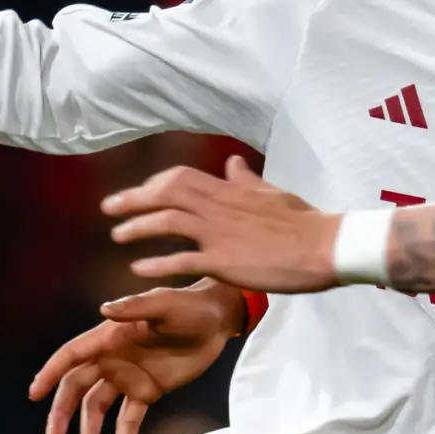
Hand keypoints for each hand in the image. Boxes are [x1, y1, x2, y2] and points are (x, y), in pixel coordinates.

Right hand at [30, 283, 246, 433]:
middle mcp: (111, 359)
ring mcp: (127, 378)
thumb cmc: (188, 306)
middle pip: (77, 389)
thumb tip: (105, 309)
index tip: (34, 395)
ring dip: (91, 432)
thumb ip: (136, 308)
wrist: (215, 321)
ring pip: (98, 409)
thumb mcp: (164, 304)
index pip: (71, 357)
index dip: (51, 373)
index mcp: (108, 337)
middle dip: (63, 413)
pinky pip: (129, 421)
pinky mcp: (147, 393)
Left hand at [101, 156, 343, 293]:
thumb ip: (247, 180)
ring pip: (166, 222)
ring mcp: (220, 233)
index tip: (140, 193)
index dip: (155, 184)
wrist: (325, 246)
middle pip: (165, 193)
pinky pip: (182, 261)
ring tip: (117, 237)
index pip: (181, 177)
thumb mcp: (273, 193)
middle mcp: (219, 206)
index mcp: (230, 190)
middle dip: (133, 198)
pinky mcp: (224, 261)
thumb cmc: (305, 222)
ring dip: (137, 227)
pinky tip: (139, 270)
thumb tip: (233, 163)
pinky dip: (158, 264)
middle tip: (110, 208)